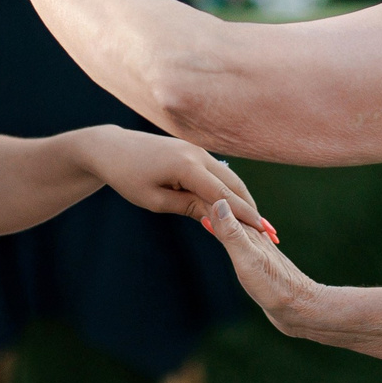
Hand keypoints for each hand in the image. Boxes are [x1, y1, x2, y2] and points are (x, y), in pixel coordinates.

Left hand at [81, 126, 274, 235]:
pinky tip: (237, 207)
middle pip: (233, 185)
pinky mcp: (193, 151)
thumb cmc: (128, 177)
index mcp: (187, 167)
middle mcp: (197, 154)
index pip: (224, 194)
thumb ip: (188, 207)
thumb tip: (218, 217)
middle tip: (270, 233)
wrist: (112, 149)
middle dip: (252, 209)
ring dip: (243, 199)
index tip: (264, 231)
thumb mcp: (155, 200)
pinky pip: (217, 173)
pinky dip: (230, 190)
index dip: (246, 214)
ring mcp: (197, 150)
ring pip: (228, 178)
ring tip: (258, 224)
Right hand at [194, 195, 324, 335]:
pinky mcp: (253, 259)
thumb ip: (232, 233)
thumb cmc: (274, 287)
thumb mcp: (247, 259)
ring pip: (228, 221)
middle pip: (225, 209)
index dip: (204, 191)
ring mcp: (253, 245)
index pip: (223, 203)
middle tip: (182, 184)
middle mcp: (251, 233)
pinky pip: (231, 236)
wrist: (299, 309)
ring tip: (195, 200)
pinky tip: (217, 231)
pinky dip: (220, 229)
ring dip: (213, 211)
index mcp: (248, 230)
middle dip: (207, 197)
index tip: (182, 179)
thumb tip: (218, 200)